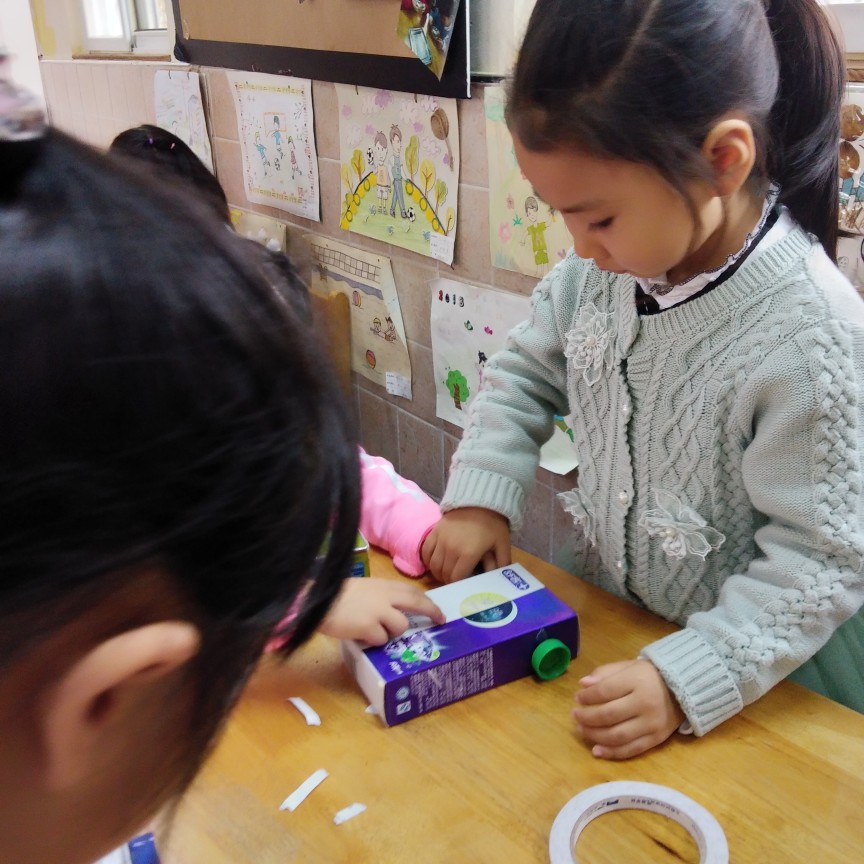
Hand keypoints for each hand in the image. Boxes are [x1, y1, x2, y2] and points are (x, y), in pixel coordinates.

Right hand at [318, 577, 444, 643]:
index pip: (412, 591)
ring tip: (376, 631)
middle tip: (440, 620)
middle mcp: (385, 596)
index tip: (436, 608)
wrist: (318, 600)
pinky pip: (381, 640)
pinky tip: (362, 636)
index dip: (426, 600)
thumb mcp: (363, 588)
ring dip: (392, 632)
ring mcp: (378, 611)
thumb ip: (380, 596)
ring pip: (400, 626)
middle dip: (431, 612)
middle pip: (417, 603)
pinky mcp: (368, 627)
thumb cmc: (336, 594)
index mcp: (383, 585)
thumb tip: (393, 609)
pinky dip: (373, 641)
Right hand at [421, 507, 510, 583]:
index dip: (458, 585)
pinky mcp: (434, 532)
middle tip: (455, 580)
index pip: (456, 578)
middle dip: (449, 580)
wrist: (479, 500)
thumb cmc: (492, 524)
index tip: (463, 585)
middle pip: (444, 573)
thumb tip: (501, 580)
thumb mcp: (502, 544)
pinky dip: (428, 561)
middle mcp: (451, 549)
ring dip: (438, 572)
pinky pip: (426, 552)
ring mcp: (440, 540)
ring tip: (445, 573)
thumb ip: (502, 563)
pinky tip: (435, 563)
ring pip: (433, 565)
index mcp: (468, 554)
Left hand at [572, 659, 684, 759]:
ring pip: (618, 736)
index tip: (577, 698)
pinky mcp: (657, 739)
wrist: (681, 689)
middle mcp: (645, 703)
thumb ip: (605, 673)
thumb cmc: (648, 676)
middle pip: (609, 715)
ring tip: (582, 730)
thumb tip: (583, 684)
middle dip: (587, 717)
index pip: (605, 691)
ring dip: (595, 736)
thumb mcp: (627, 667)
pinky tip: (596, 750)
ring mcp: (652, 724)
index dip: (587, 697)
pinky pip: (631, 750)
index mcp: (637, 681)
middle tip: (575, 716)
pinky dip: (612, 753)